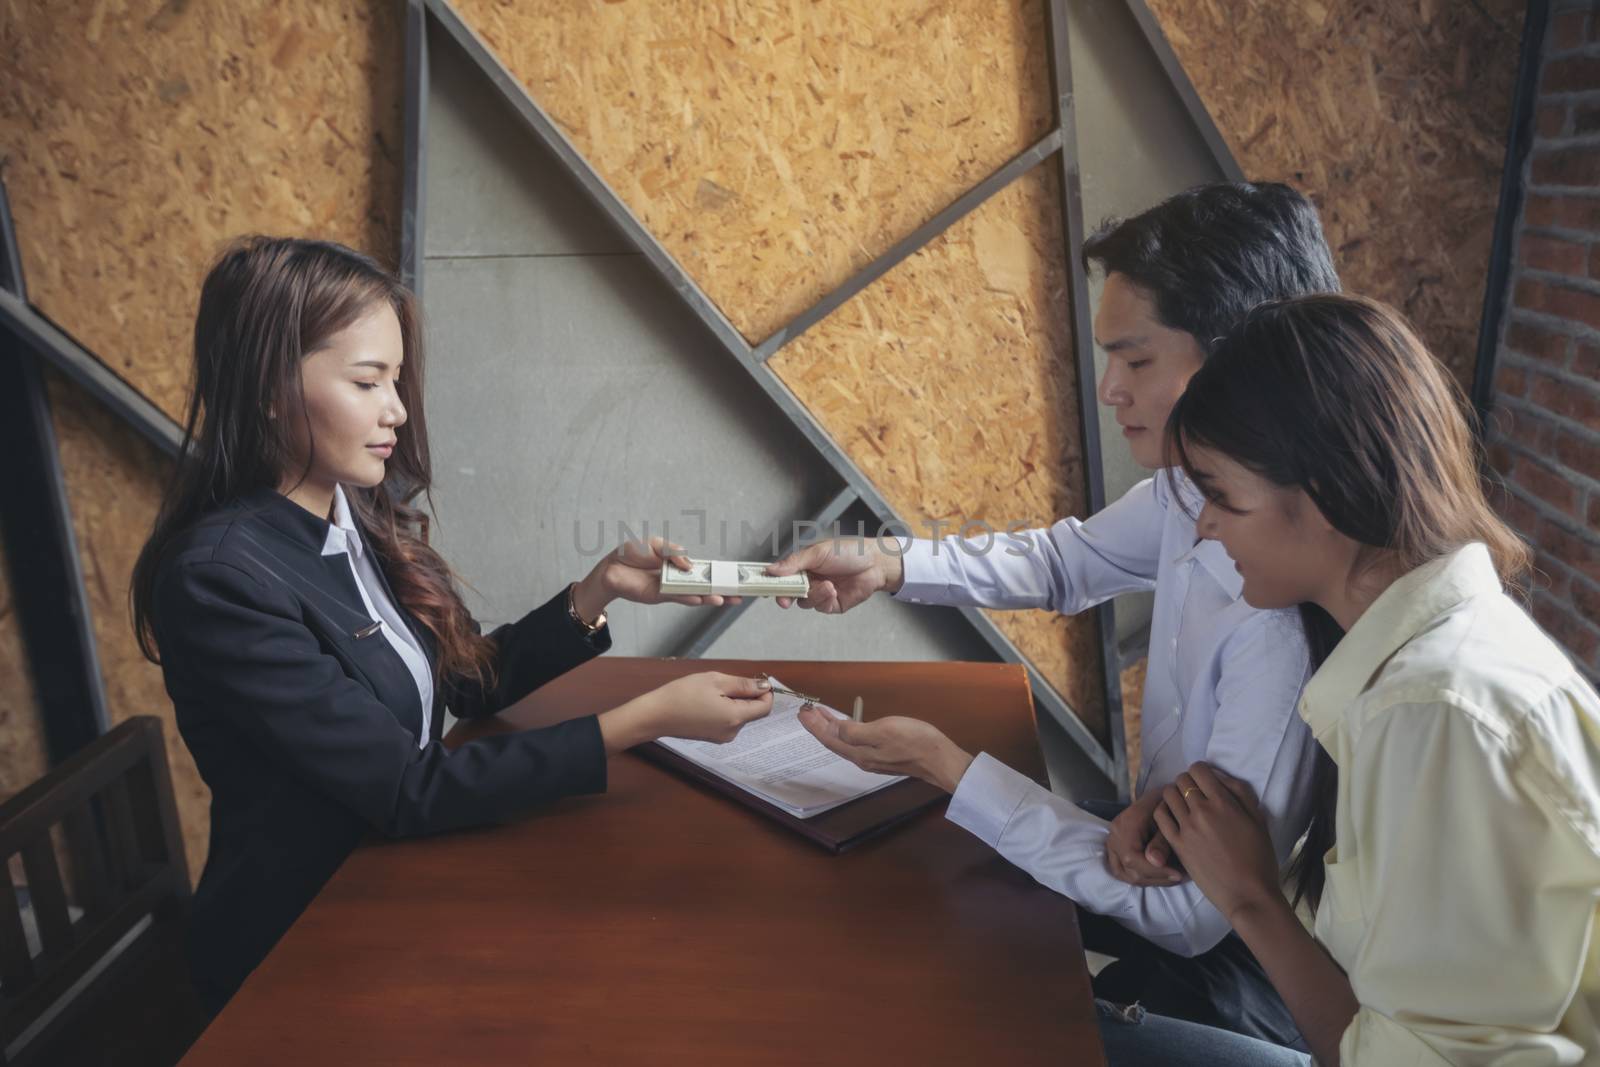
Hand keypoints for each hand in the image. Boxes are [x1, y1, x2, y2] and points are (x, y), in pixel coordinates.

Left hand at [575, 537, 743, 619]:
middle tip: (739, 595)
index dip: (718, 575)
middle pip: (703, 586)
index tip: (735, 578)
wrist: (611, 566)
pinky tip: (703, 600)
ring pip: (694, 595)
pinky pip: (678, 597)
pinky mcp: (659, 596)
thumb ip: (675, 553)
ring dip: (710, 598)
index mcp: (678, 564)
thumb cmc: (632, 553)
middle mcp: (677, 578)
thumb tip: (691, 565)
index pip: (703, 571)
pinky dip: (690, 598)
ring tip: (725, 600)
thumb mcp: (657, 544)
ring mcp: (669, 588)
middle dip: (721, 591)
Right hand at [598, 672, 772, 752]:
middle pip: (753, 712)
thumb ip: (743, 684)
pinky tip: (706, 701)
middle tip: (724, 682)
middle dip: (746, 695)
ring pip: (740, 715)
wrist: (655, 715)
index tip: (753, 678)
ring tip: (711, 692)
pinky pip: (728, 721)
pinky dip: (724, 709)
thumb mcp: (715, 681)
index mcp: (735, 718)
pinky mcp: (712, 737)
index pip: (765, 707)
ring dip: (734, 701)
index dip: (764, 692)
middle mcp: (732, 732)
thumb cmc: (683, 694)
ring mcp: (722, 737)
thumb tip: (765, 687)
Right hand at [765, 537, 904, 612]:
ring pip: (804, 602)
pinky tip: (833, 590)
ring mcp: (819, 593)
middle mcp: (809, 580)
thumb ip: (794, 562)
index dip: (770, 581)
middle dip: (785, 596)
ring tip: (827, 585)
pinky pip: (819, 607)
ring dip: (813, 595)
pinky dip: (824, 599)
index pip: (780, 575)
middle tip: (783, 599)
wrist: (876, 563)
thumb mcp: (818, 552)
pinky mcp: (831, 605)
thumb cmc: (849, 551)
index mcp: (802, 565)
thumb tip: (771, 569)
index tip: (761, 585)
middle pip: (788, 593)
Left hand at [797, 709, 973, 792]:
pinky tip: (849, 726)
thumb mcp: (882, 731)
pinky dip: (847, 731)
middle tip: (808, 711)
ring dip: (832, 728)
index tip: (802, 712)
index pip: (829, 738)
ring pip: (845, 742)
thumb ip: (855, 731)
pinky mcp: (884, 756)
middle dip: (819, 725)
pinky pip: (856, 743)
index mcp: (860, 753)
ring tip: (823, 715)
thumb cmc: (915, 743)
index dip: (814, 725)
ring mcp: (874, 759)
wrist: (939, 760)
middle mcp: (863, 759)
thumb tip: (836, 728)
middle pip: (834, 741)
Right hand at [1105, 787, 1185, 886]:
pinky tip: (1159, 875)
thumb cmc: (1165, 805)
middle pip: (1128, 870)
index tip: (1177, 874)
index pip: (1132, 858)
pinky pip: (1123, 871)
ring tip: (1170, 878)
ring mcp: (1112, 843)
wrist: (1158, 797)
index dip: (1154, 871)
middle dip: (1154, 878)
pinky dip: (1141, 877)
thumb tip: (1156, 862)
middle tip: (1178, 877)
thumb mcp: (1168, 820)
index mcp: (1125, 825)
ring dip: (1149, 880)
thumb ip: (1161, 842)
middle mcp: (1114, 835)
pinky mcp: (1115, 850)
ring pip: (1124, 874)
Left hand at [1152, 763, 1281, 922]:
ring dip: (1175, 795)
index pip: (1199, 770)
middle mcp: (1202, 811)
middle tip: (1195, 795)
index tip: (1205, 782)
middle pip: (1181, 780)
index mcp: (1224, 803)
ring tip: (1184, 805)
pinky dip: (1163, 811)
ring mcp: (1186, 828)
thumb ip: (1241, 793)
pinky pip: (1160, 817)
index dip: (1201, 772)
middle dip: (1188, 782)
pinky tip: (1173, 817)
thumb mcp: (1259, 820)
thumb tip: (1221, 777)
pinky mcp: (1177, 845)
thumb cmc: (1259, 858)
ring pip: (1168, 795)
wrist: (1248, 894)